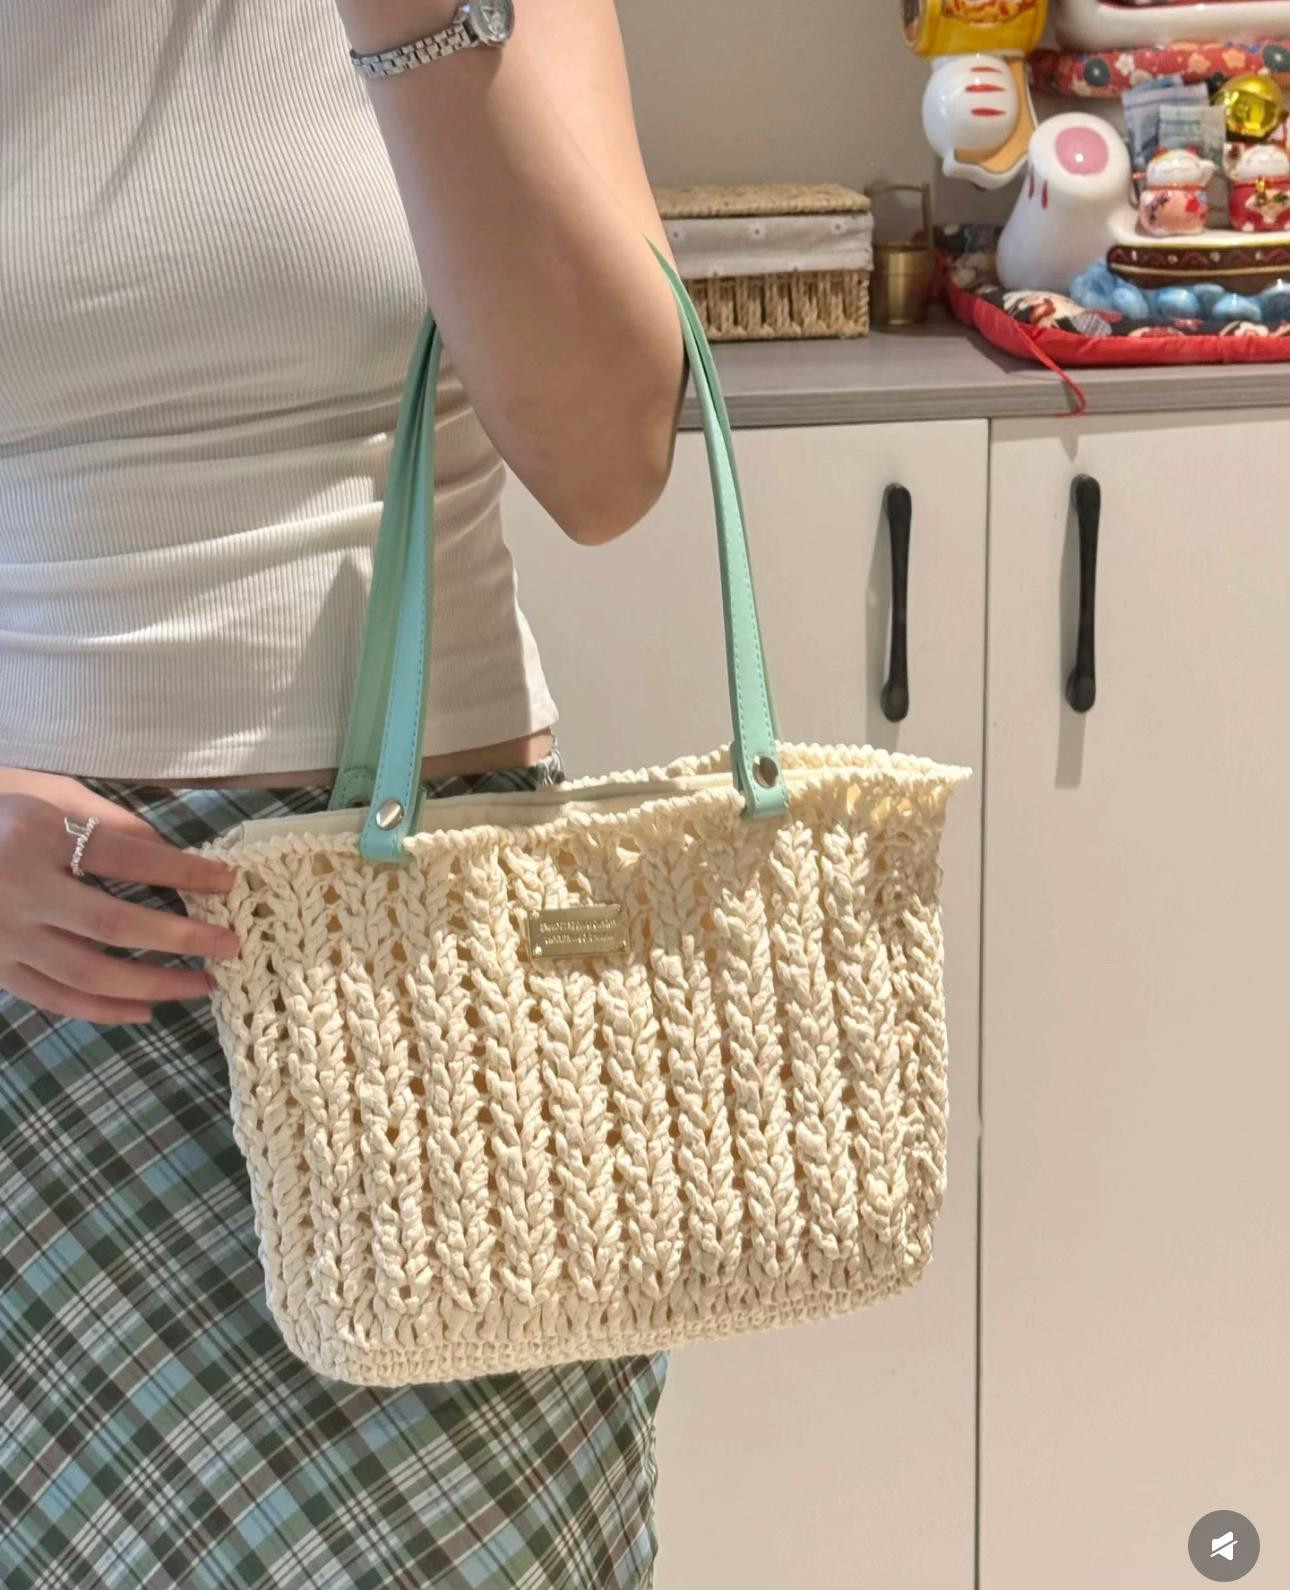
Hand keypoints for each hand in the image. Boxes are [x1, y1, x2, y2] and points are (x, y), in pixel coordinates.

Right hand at [0, 767, 242, 1027]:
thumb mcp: (44, 792)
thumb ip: (106, 819)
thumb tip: (168, 853)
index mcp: (36, 836)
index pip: (125, 857)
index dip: (183, 870)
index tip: (229, 880)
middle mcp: (19, 891)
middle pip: (113, 923)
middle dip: (181, 937)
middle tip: (230, 944)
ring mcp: (3, 936)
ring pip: (87, 973)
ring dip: (152, 983)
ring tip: (202, 983)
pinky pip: (53, 998)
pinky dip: (102, 1010)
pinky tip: (144, 1010)